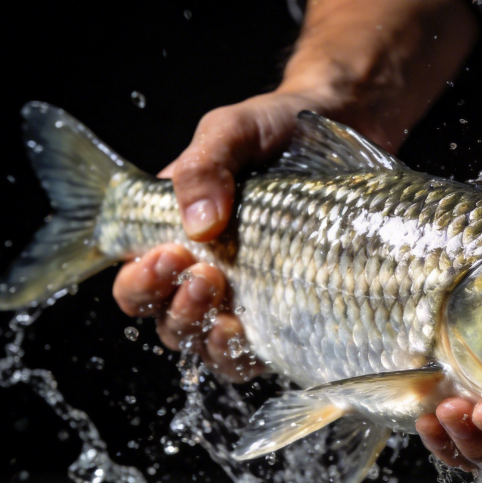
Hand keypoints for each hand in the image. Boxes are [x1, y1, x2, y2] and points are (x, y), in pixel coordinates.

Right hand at [112, 90, 329, 379]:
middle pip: (166, 320)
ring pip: (204, 345)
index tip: (170, 254)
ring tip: (228, 311)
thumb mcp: (233, 130)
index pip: (136, 278)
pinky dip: (242, 356)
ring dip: (206, 338)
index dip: (141, 280)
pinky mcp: (281, 317)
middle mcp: (204, 273)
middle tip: (206, 276)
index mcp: (175, 234)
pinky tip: (252, 334)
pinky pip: (250, 356)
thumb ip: (205, 164)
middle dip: (177, 308)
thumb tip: (199, 223)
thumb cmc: (277, 128)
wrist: (345, 126)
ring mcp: (243, 300)